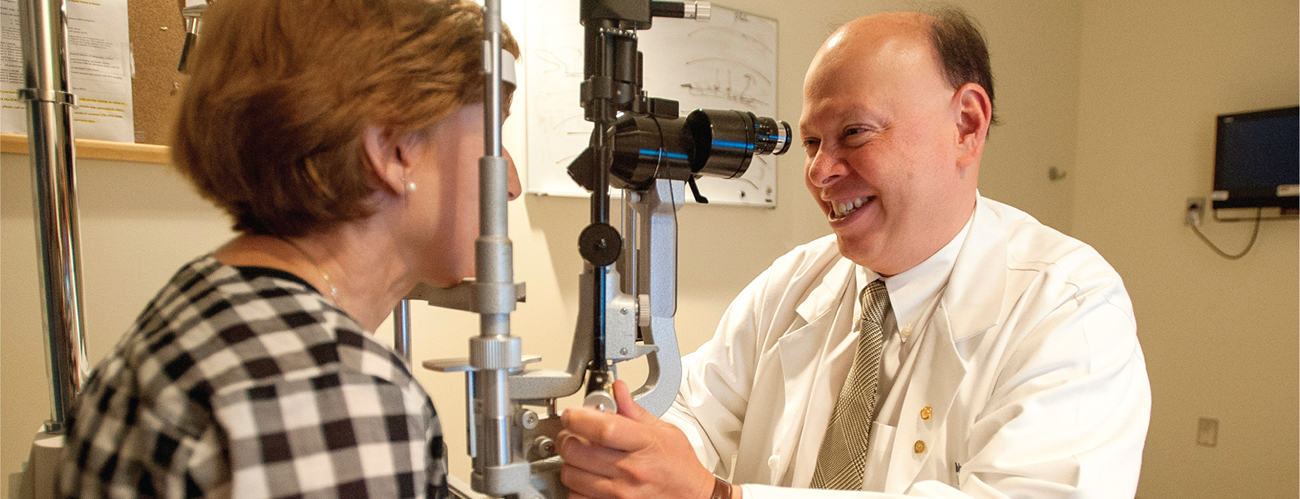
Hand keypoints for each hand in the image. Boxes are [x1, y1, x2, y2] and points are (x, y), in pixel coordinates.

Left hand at [558, 380, 717, 498]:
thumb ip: (635, 412)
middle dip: (568, 439)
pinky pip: (577, 497)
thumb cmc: (680, 468)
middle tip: (573, 435)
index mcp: (645, 445)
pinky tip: (587, 478)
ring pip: (571, 475)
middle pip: (577, 451)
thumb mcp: (665, 432)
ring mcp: (620, 493)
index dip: (578, 418)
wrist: (693, 498)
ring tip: (581, 457)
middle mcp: (631, 470)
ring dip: (570, 464)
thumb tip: (618, 390)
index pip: (603, 427)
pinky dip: (576, 487)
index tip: (571, 414)